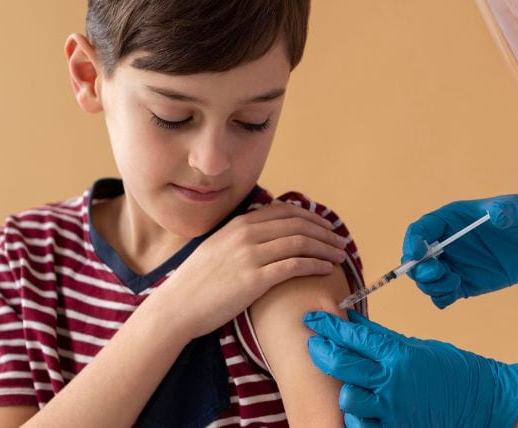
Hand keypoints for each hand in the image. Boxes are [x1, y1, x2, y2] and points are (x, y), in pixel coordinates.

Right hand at [148, 201, 348, 340]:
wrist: (177, 306)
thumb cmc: (198, 282)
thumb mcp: (218, 246)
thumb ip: (242, 236)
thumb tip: (267, 233)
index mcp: (239, 224)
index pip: (286, 211)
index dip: (312, 217)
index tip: (326, 226)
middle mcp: (247, 234)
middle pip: (298, 225)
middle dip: (325, 232)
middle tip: (340, 241)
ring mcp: (250, 255)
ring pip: (301, 243)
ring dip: (325, 248)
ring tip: (339, 256)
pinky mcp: (254, 279)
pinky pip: (294, 265)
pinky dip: (315, 264)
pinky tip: (326, 269)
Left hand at [305, 311, 517, 427]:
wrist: (484, 401)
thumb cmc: (453, 370)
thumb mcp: (418, 347)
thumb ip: (383, 339)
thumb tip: (354, 322)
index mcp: (399, 355)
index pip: (353, 336)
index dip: (327, 325)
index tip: (312, 317)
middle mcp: (392, 382)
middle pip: (340, 364)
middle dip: (321, 350)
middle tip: (315, 343)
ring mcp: (393, 410)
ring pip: (346, 397)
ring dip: (343, 388)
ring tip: (347, 381)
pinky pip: (361, 425)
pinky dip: (357, 415)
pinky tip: (360, 407)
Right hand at [403, 194, 517, 307]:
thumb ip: (507, 210)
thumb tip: (496, 215)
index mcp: (450, 219)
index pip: (420, 229)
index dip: (412, 241)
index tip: (416, 253)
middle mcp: (446, 242)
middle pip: (415, 258)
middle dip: (419, 268)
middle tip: (439, 272)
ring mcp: (454, 264)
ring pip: (425, 280)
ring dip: (431, 285)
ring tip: (455, 282)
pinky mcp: (463, 283)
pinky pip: (441, 295)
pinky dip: (441, 297)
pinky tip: (457, 290)